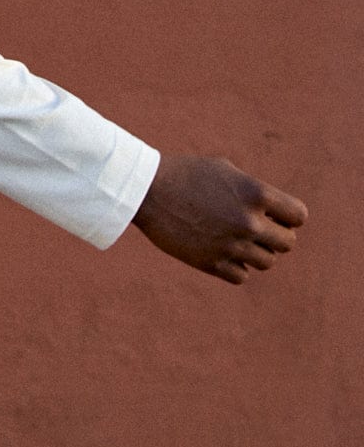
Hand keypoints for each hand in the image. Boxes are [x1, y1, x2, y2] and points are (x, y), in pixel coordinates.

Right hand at [131, 154, 307, 283]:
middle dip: (275, 236)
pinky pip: (242, 275)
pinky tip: (220, 250)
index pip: (298, 216)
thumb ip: (254, 192)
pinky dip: (236, 266)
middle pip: (287, 243)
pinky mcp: (212, 263)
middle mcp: (248, 221)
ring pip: (267, 262)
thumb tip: (275, 213)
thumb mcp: (225, 170)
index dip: (289, 216)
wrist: (147, 190)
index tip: (276, 215)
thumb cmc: (186, 174)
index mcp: (255, 193)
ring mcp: (231, 245)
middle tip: (254, 227)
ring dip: (256, 252)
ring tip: (235, 237)